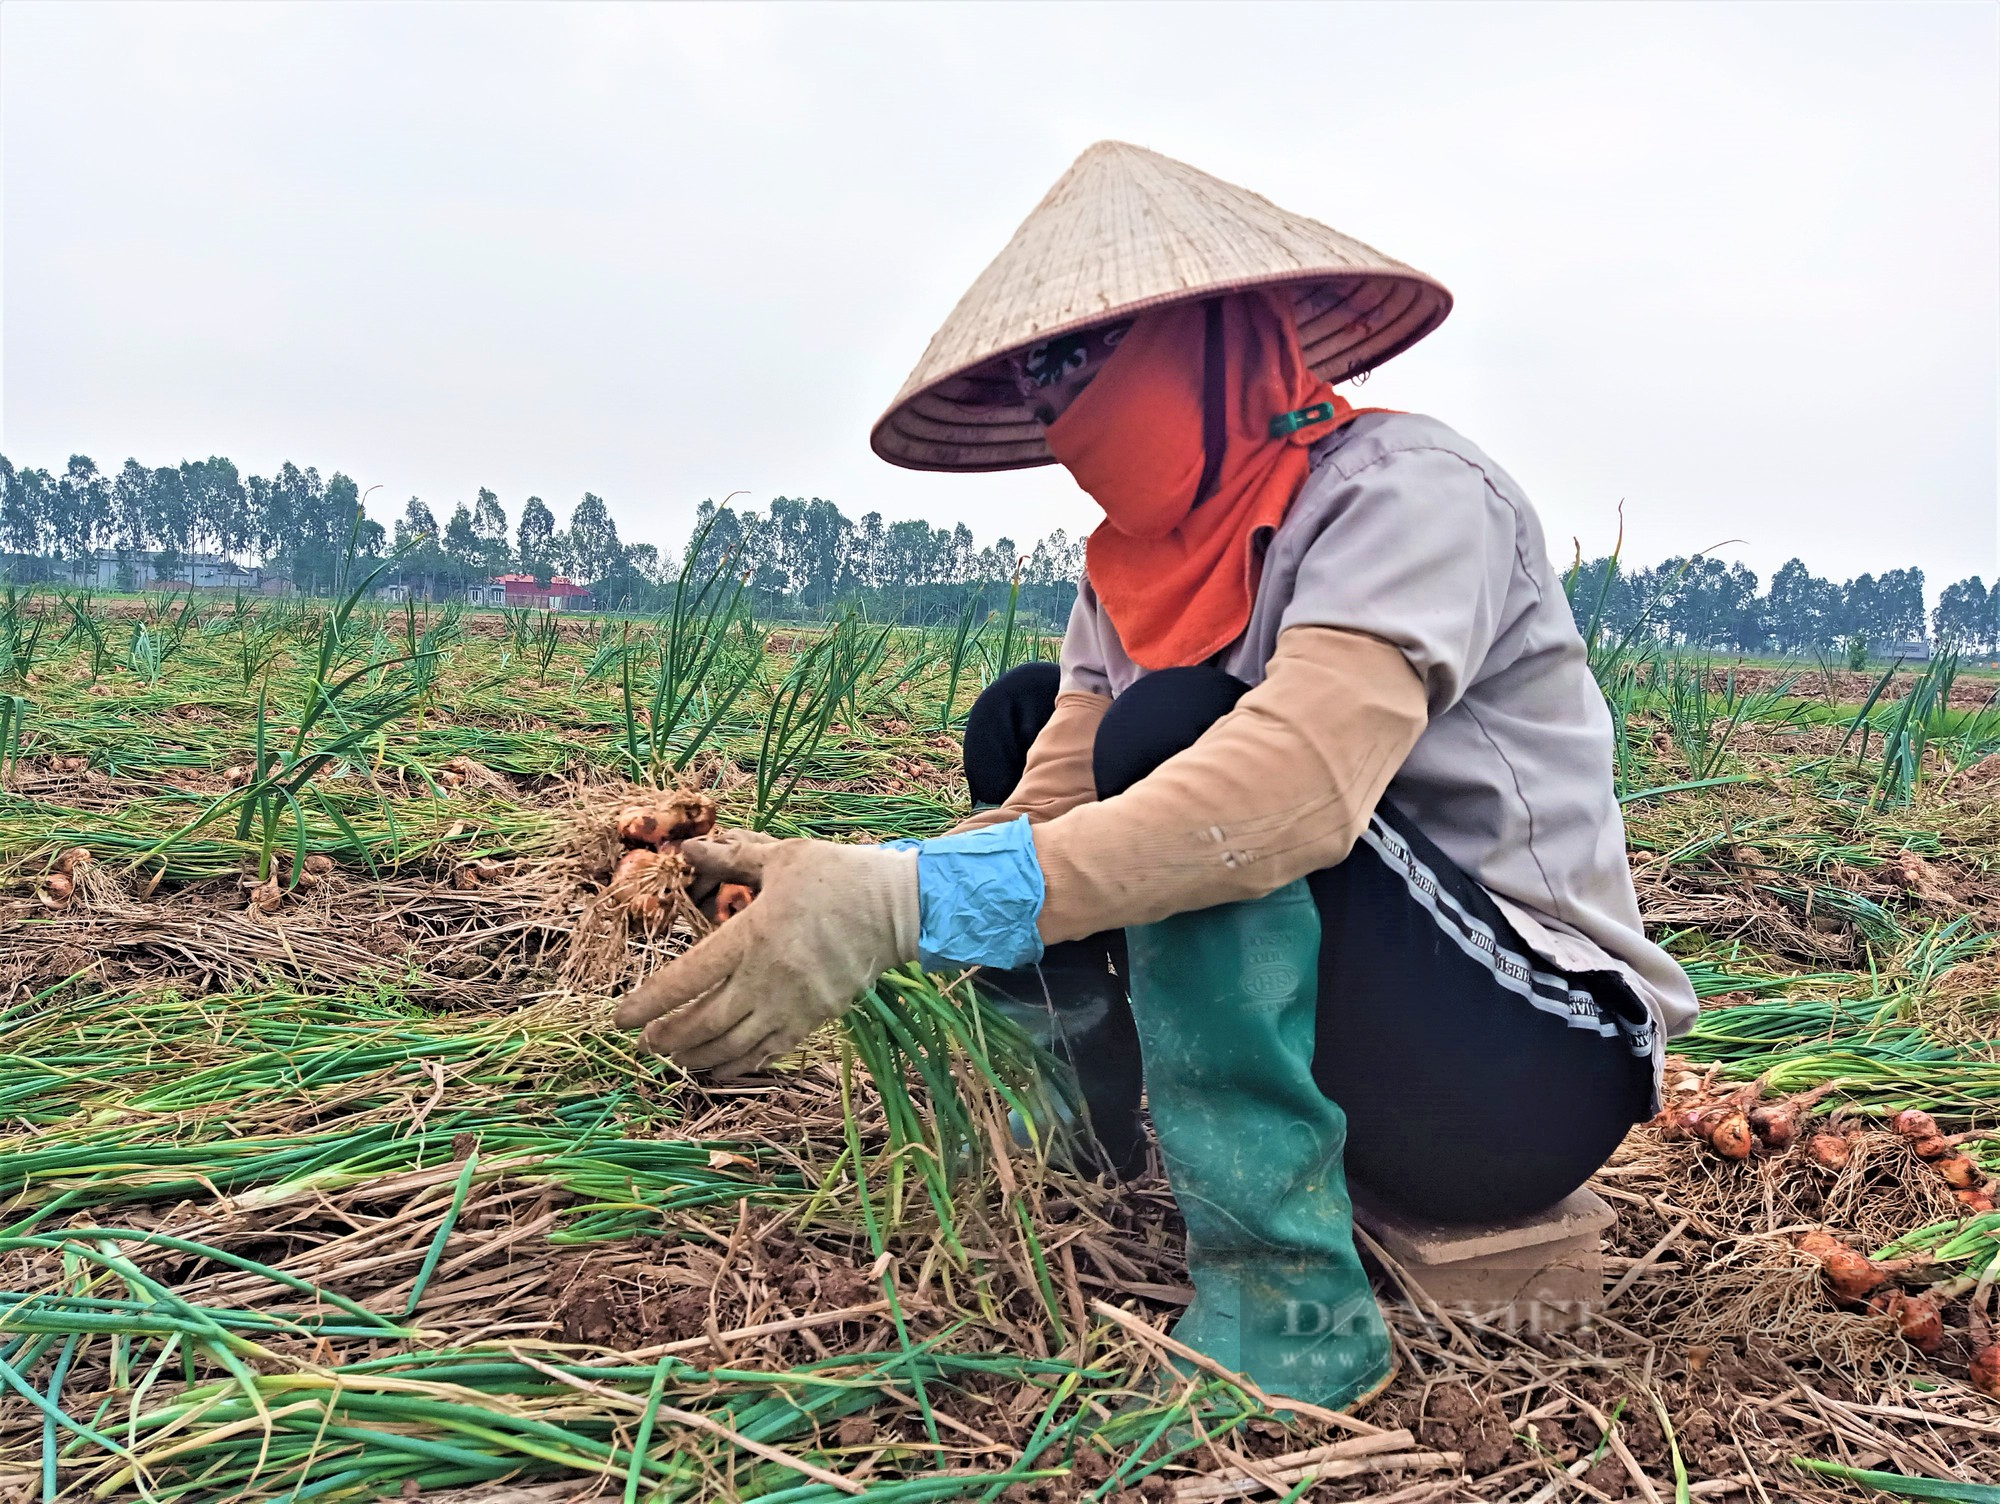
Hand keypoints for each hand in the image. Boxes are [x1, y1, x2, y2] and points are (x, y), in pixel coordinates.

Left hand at [614, 831, 919, 1077]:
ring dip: (697, 1055)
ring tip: (675, 1057)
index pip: (686, 979)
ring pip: (733, 1045)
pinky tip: (719, 1068)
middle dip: (667, 1037)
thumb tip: (688, 850)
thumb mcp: (782, 857)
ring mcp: (792, 1005)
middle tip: (644, 1044)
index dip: (649, 1004)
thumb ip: (731, 858)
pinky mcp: (814, 1019)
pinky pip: (768, 1052)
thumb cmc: (837, 876)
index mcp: (752, 936)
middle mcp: (767, 978)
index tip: (621, 1019)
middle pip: (703, 1022)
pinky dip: (738, 1064)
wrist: (897, 908)